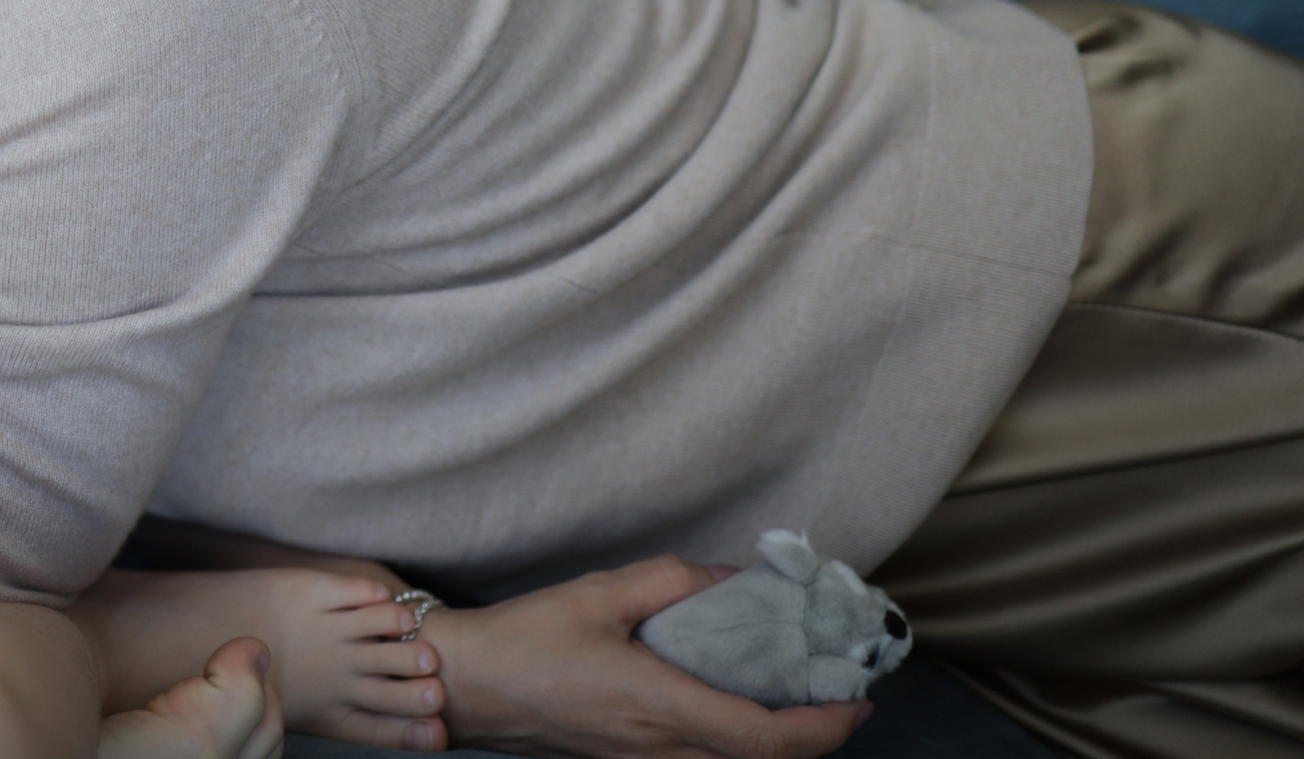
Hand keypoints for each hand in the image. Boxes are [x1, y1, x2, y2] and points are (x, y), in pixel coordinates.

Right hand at [431, 557, 869, 758]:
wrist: (464, 686)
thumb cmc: (523, 641)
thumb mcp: (599, 594)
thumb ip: (670, 582)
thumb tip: (727, 578)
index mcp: (661, 706)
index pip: (768, 739)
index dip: (825, 727)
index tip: (856, 700)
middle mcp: (660, 748)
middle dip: (814, 737)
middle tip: (838, 695)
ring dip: (775, 743)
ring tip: (794, 699)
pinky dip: (734, 744)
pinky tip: (731, 706)